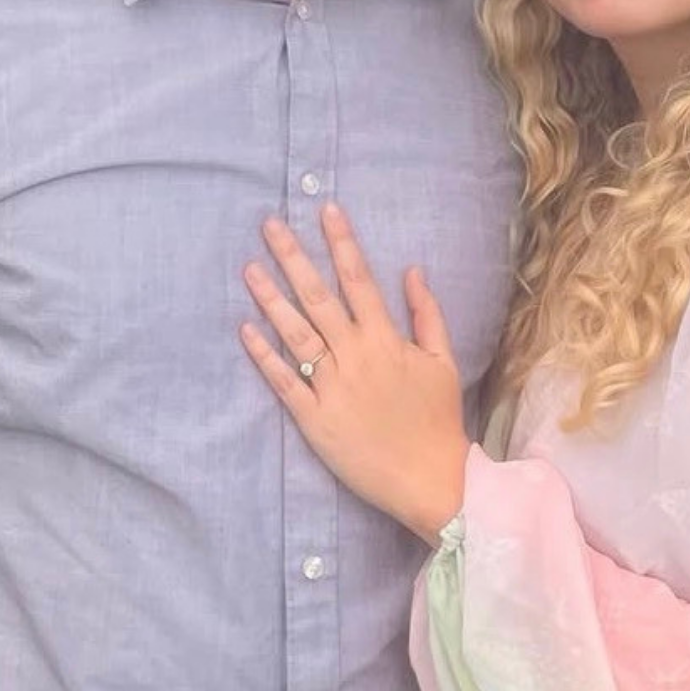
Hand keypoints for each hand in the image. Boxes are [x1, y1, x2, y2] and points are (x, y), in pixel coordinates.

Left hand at [241, 203, 468, 543]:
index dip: (342, 243)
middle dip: (293, 258)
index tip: (326, 211)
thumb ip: (426, 314)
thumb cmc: (438, 420)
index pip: (359, 280)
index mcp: (386, 341)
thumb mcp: (443, 362)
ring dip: (271, 299)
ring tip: (249, 268)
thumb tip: (412, 270)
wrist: (431, 479)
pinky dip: (265, 355)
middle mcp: (355, 357)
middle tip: (269, 225)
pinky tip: (246, 329)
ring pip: (296, 335)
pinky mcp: (314, 420)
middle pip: (318, 298)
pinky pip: (284, 382)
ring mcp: (331, 388)